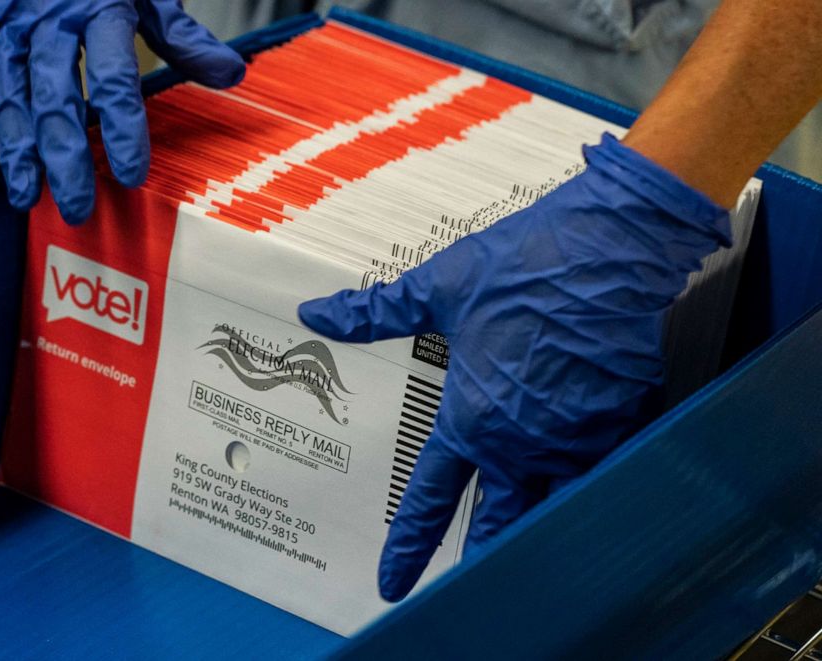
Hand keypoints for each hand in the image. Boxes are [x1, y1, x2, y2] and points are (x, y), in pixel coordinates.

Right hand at [0, 0, 244, 223]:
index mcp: (100, 9)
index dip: (123, 131)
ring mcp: (7, 22)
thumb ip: (181, 36)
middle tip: (77, 207)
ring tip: (27, 197)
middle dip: (65, 159)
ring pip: (9, 95)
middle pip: (56, 99)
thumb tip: (230, 74)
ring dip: (19, 151)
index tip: (130, 175)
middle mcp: (48, 18)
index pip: (114, 79)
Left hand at [298, 134, 731, 601]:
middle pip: (497, 522)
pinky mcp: (619, 421)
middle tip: (467, 587)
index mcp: (471, 416)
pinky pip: (601, 467)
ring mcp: (574, 437)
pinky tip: (586, 482)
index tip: (392, 582)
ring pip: (553, 503)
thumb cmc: (519, 265)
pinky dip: (589, 480)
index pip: (428, 498)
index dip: (406, 545)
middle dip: (481, 557)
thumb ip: (375, 314)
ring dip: (537, 525)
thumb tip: (314, 315)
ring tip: (527, 547)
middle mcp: (520, 440)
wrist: (606, 248)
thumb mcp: (437, 287)